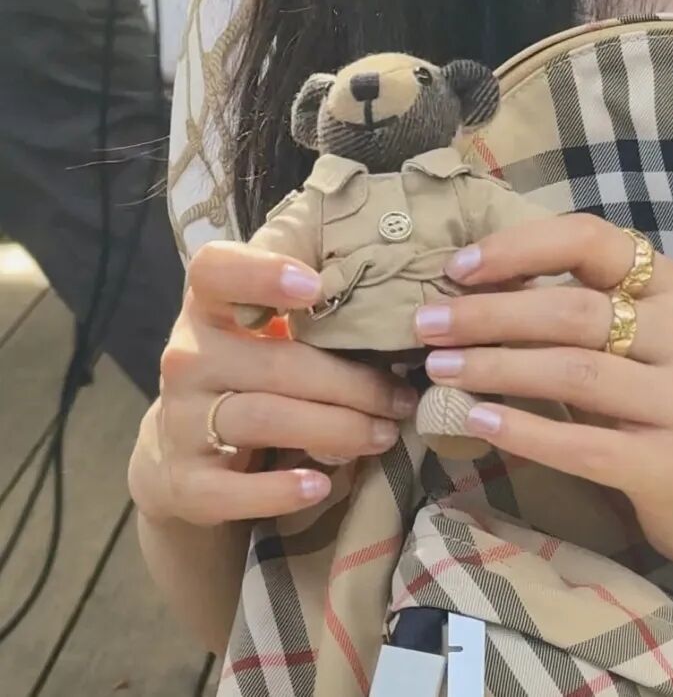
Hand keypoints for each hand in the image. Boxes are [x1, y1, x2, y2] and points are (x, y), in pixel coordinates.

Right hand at [129, 241, 416, 526]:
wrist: (182, 452)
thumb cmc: (245, 375)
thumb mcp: (261, 334)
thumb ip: (307, 315)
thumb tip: (401, 310)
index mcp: (207, 308)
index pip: (215, 271)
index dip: (261, 274)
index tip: (315, 287)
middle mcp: (187, 357)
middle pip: (278, 364)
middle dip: (353, 384)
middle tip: (402, 399)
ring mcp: (181, 419)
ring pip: (268, 419)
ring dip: (338, 429)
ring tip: (383, 436)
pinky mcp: (186, 481)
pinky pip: (234, 490)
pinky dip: (282, 489)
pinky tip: (319, 486)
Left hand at [415, 215, 672, 584]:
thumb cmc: (660, 399)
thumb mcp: (630, 339)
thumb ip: (570, 309)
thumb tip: (469, 289)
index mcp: (672, 286)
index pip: (589, 241)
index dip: (517, 249)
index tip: (457, 269)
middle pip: (571, 311)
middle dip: (487, 315)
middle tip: (426, 326)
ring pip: (574, 372)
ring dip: (494, 368)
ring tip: (437, 369)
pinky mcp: (670, 462)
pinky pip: (583, 445)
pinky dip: (523, 431)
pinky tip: (476, 421)